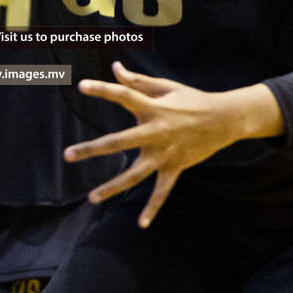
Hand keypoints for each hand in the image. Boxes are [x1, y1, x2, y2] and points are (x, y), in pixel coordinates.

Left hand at [64, 61, 283, 227]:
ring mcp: (165, 153)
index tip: (81, 86)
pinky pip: (162, 192)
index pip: (123, 95)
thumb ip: (137, 81)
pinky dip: (153, 208)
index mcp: (152, 108)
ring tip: (91, 197)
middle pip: (119, 141)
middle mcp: (156, 131)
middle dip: (92, 149)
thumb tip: (114, 68)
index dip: (102, 89)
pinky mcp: (175, 167)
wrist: (223, 119)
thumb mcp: (165, 87)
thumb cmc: (191, 100)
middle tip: (68, 155)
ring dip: (113, 187)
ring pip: (135, 174)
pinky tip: (141, 224)